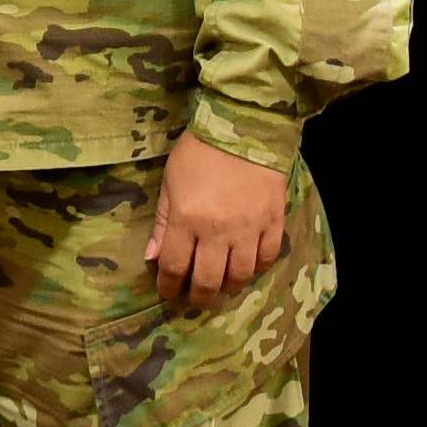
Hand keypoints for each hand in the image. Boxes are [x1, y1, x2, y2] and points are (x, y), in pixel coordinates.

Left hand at [150, 134, 294, 305]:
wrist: (244, 128)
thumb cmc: (199, 152)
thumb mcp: (170, 183)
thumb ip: (162, 222)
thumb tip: (152, 258)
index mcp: (187, 219)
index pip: (174, 266)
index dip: (168, 285)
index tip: (166, 290)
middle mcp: (218, 231)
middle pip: (207, 280)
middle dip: (198, 296)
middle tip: (194, 298)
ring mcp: (249, 229)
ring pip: (239, 275)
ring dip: (227, 287)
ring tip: (220, 287)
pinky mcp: (274, 222)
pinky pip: (267, 258)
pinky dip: (256, 269)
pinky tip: (247, 269)